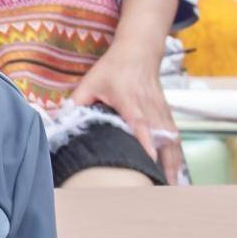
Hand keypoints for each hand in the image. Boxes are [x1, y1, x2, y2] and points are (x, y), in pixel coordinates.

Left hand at [61, 46, 179, 182]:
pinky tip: (176, 172)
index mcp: (130, 100)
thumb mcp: (91, 81)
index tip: (150, 159)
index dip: (145, 140)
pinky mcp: (167, 113)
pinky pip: (174, 137)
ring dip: (174, 163)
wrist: (139, 51)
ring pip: (172, 139)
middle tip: (163, 186)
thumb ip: (76, 102)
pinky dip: (177, 155)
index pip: (140, 122)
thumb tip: (59, 121)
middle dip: (165, 162)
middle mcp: (149, 107)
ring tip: (173, 186)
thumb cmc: (114, 67)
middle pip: (161, 136)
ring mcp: (161, 111)